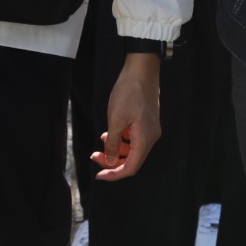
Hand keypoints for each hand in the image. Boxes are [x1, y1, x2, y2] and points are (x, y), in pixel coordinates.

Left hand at [92, 51, 161, 181]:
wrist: (141, 69)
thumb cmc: (129, 93)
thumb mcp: (115, 120)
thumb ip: (112, 144)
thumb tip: (110, 161)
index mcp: (145, 138)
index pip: (131, 167)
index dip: (114, 174)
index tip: (98, 176)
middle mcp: (151, 136)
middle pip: (132, 160)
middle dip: (112, 161)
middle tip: (94, 156)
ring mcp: (150, 128)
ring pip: (132, 149)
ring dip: (116, 150)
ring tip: (100, 142)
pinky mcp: (146, 121)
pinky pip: (134, 138)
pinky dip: (121, 140)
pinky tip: (109, 133)